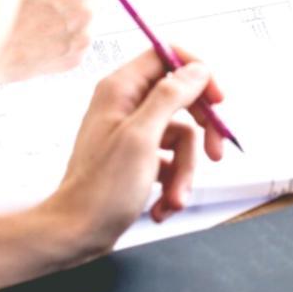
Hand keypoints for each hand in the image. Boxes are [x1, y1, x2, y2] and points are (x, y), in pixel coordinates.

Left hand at [39, 47, 225, 259]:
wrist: (75, 234)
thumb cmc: (100, 189)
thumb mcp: (142, 138)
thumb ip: (171, 97)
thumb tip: (197, 69)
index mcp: (121, 89)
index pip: (166, 56)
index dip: (197, 73)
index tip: (217, 99)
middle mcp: (126, 105)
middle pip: (182, 100)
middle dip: (202, 133)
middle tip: (217, 153)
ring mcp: (132, 133)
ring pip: (181, 137)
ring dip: (185, 171)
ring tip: (175, 198)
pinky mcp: (137, 158)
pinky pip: (170, 160)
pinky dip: (173, 184)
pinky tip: (163, 205)